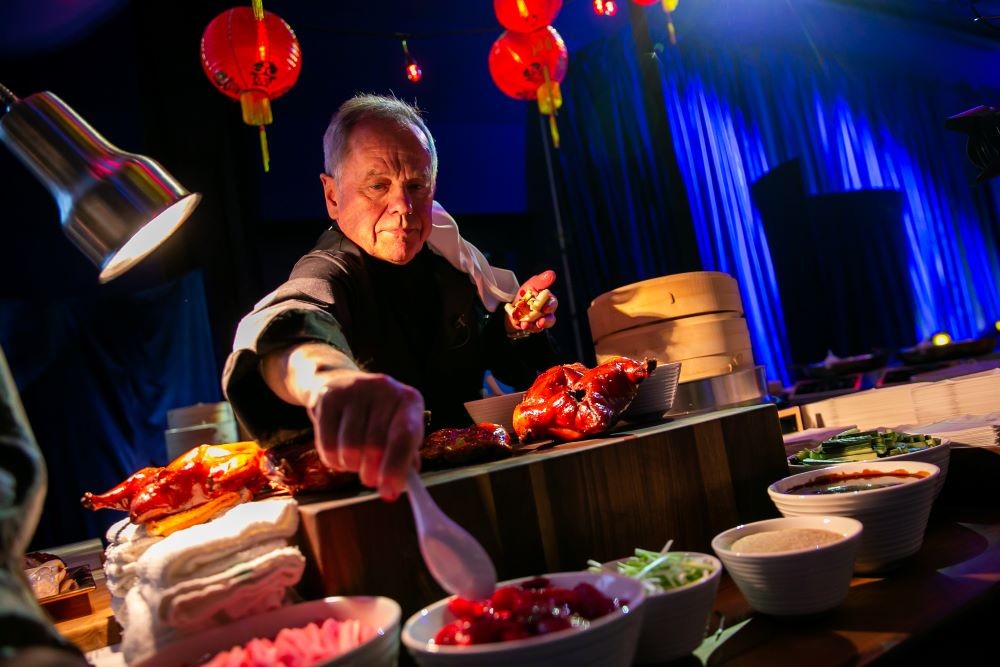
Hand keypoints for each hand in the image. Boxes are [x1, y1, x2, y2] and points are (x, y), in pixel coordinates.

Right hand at [305, 369, 424, 501]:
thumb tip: (397, 486)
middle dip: (371, 473)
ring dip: (351, 466)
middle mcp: (384, 388)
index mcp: (409, 400)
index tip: (388, 493)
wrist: (341, 384)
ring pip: (349, 447)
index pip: (405, 436)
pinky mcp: (329, 395)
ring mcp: (355, 389)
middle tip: (370, 480)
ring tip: (355, 460)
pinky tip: (339, 454)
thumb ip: (404, 458)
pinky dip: (333, 460)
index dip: (396, 468)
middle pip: (375, 445)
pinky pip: (327, 444)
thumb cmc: (377, 418)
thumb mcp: (397, 431)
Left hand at [505, 269, 558, 333]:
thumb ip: (541, 281)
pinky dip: (528, 327)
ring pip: (543, 325)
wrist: (513, 307)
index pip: (553, 303)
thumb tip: (552, 274)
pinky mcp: (534, 327)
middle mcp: (546, 311)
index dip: (550, 306)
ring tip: (527, 325)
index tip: (545, 308)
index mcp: (547, 299)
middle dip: (546, 320)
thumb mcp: (530, 285)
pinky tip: (523, 325)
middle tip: (540, 322)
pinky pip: (533, 329)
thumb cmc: (525, 294)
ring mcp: (541, 320)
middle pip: (551, 317)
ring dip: (536, 326)